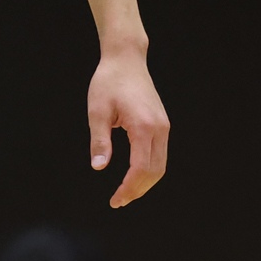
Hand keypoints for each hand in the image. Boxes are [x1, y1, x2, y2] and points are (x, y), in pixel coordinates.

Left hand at [88, 48, 168, 208]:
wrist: (126, 59)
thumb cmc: (108, 81)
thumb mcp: (97, 111)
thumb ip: (99, 140)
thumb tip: (98, 167)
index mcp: (143, 126)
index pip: (140, 168)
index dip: (129, 188)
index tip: (115, 200)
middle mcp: (159, 128)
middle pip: (155, 171)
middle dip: (138, 190)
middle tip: (119, 201)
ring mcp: (163, 126)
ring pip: (160, 165)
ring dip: (145, 182)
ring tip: (126, 193)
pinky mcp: (162, 124)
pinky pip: (159, 154)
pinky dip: (149, 169)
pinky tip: (134, 176)